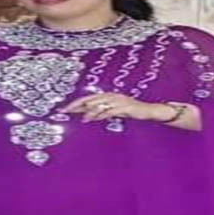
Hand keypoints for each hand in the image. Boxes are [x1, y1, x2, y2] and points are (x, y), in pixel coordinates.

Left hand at [59, 92, 175, 122]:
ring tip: (82, 117)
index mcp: (108, 95)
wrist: (149, 111)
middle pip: (91, 99)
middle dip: (77, 105)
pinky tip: (95, 118)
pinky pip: (110, 110)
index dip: (76, 103)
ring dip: (90, 111)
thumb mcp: (114, 110)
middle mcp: (111, 95)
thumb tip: (87, 115)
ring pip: (100, 104)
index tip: (64, 109)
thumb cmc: (131, 111)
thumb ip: (101, 111)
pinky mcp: (125, 107)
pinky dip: (102, 114)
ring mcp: (118, 100)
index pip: (88, 98)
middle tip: (66, 111)